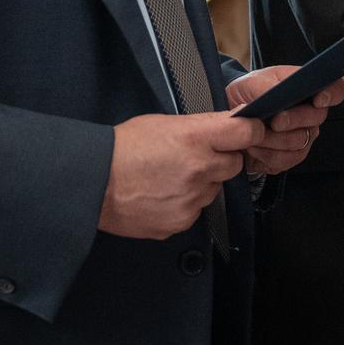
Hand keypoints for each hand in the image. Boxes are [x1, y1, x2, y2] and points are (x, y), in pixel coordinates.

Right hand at [98, 112, 265, 239]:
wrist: (93, 184)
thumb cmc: (122, 150)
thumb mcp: (163, 123)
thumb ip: (200, 127)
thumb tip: (226, 128)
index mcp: (195, 138)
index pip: (246, 132)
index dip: (249, 132)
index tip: (247, 133)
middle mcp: (199, 168)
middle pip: (234, 164)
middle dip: (221, 160)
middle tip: (195, 157)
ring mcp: (192, 198)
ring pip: (214, 189)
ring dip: (202, 183)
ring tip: (170, 177)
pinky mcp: (182, 221)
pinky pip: (196, 210)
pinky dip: (185, 204)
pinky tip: (163, 194)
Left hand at [225, 67, 343, 176]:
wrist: (229, 117)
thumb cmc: (247, 94)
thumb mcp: (253, 81)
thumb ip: (268, 85)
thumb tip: (280, 93)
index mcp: (308, 89)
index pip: (336, 88)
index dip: (333, 94)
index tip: (319, 100)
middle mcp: (311, 114)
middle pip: (317, 118)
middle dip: (294, 119)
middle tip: (275, 120)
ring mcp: (303, 137)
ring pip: (300, 142)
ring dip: (273, 139)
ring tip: (253, 133)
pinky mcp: (289, 158)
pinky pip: (285, 160)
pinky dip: (265, 154)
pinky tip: (253, 147)